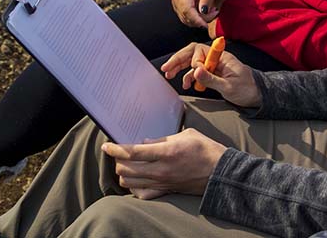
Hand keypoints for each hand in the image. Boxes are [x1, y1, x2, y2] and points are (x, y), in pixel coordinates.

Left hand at [102, 129, 225, 198]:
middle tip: (121, 153)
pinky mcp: (165, 191)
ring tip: (128, 164)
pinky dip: (134, 186)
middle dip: (118, 160)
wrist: (220, 171)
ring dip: (124, 173)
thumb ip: (163, 139)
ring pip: (129, 182)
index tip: (106, 145)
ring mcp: (162, 182)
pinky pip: (141, 193)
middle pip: (125, 169)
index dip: (115, 148)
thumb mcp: (187, 135)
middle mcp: (161, 170)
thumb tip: (145, 143)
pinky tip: (138, 178)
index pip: (132, 152)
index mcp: (166, 152)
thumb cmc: (206, 149)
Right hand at [161, 42, 261, 107]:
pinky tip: (186, 84)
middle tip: (166, 69)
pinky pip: (198, 72)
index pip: (200, 50)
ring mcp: (214, 66)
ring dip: (181, 69)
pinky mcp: (214, 74)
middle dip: (178, 60)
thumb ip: (211, 79)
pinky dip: (190, 77)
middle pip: (193, 54)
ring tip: (170, 76)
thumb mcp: (229, 86)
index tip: (193, 72)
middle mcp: (216, 59)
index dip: (192, 59)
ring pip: (193, 63)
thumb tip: (195, 70)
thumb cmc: (247, 89)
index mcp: (222, 57)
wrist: (257, 97)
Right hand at [171, 0, 221, 26]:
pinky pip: (188, 16)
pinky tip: (207, 10)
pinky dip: (198, 17)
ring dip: (200, 19)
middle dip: (202, 19)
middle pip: (186, 16)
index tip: (205, 25)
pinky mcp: (180, 5)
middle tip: (216, 11)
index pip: (186, 10)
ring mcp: (177, 2)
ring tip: (213, 9)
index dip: (196, 20)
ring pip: (187, 19)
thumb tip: (203, 12)